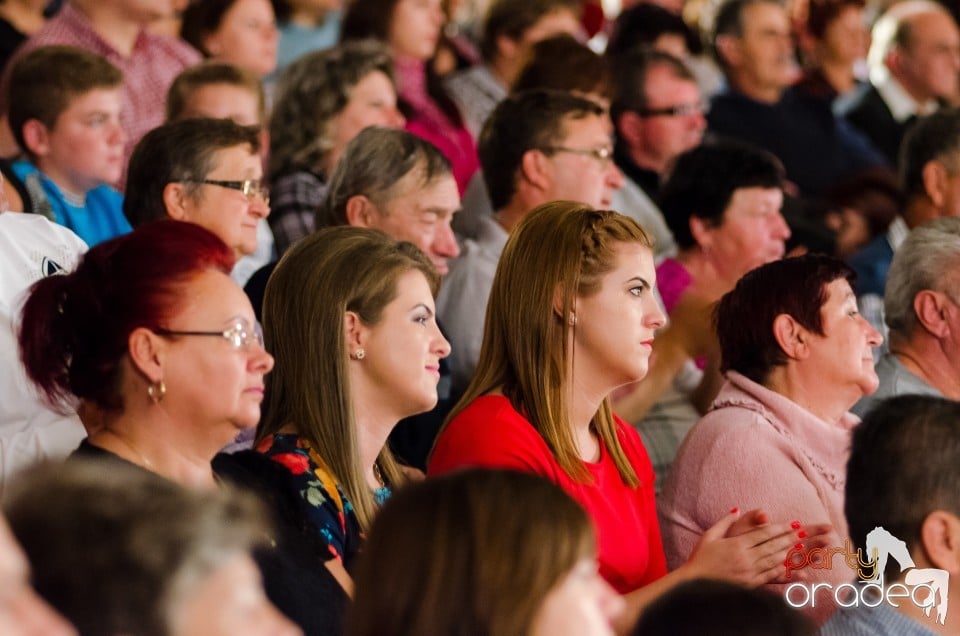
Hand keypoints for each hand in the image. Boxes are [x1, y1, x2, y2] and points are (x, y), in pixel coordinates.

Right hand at [684, 509, 803, 586]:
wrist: (694, 584)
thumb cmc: (700, 558)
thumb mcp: (709, 536)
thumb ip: (724, 522)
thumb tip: (737, 510)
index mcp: (736, 545)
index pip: (762, 534)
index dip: (779, 528)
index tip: (793, 524)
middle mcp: (745, 558)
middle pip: (772, 546)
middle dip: (790, 538)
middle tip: (805, 532)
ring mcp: (749, 572)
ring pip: (774, 560)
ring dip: (790, 553)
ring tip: (803, 547)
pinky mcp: (750, 584)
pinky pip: (770, 576)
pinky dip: (783, 570)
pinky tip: (792, 567)